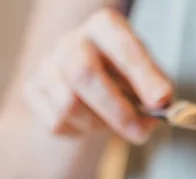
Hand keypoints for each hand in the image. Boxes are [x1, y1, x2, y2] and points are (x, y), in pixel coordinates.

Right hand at [22, 8, 172, 144]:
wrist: (91, 91)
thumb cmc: (126, 81)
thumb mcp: (149, 79)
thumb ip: (156, 90)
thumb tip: (162, 104)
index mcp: (106, 28)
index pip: (123, 47)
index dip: (143, 75)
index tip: (161, 100)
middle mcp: (73, 40)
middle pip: (84, 74)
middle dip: (117, 111)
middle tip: (140, 133)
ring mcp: (49, 64)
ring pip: (69, 104)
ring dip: (98, 124)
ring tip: (113, 123)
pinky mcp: (33, 89)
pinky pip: (57, 121)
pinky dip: (79, 132)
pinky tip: (90, 121)